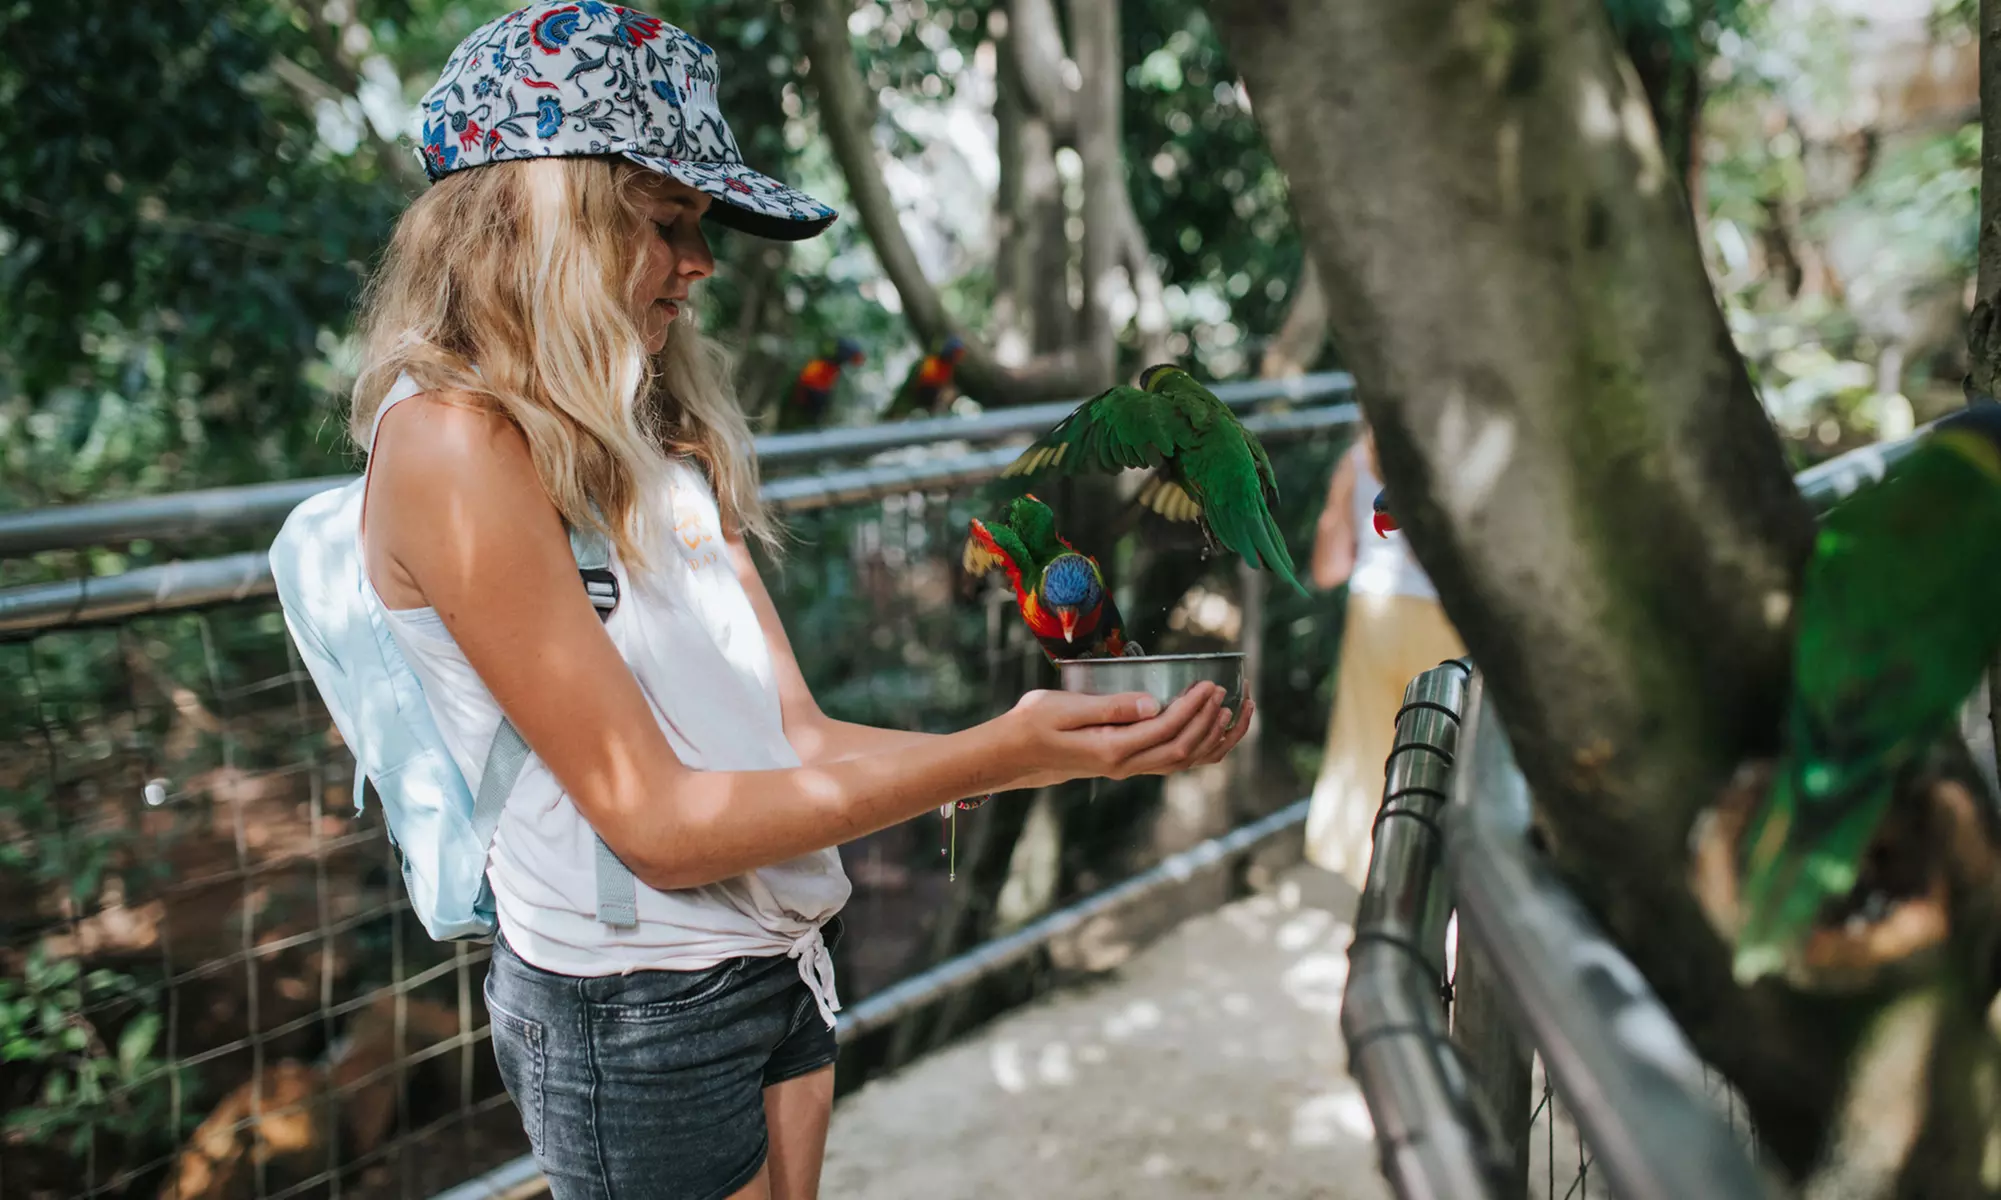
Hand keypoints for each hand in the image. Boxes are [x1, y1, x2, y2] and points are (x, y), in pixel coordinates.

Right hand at [1002, 683, 1250, 787]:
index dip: (1191, 709)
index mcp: (1111, 750)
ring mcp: (1129, 768)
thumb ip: (1108, 706)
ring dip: (1215, 738)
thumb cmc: (1034, 723)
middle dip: (1208, 720)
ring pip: (1184, 761)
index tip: (1207, 684)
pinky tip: (1217, 731)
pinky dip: (1202, 748)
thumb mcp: (1063, 708)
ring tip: (1238, 711)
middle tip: (1223, 689)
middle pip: (1182, 750)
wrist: (1016, 753)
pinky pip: (1175, 762)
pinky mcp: (1129, 763)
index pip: (1164, 731)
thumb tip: (1151, 703)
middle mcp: (1125, 766)